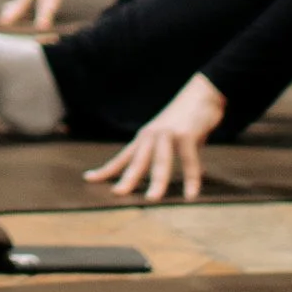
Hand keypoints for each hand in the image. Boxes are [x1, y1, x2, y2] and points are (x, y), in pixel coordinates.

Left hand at [85, 74, 225, 202]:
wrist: (203, 92)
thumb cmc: (186, 118)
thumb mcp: (172, 137)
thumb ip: (173, 154)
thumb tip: (184, 174)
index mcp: (144, 138)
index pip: (122, 157)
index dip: (106, 169)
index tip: (89, 178)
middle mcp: (152, 136)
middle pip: (136, 161)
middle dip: (127, 178)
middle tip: (116, 194)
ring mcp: (168, 134)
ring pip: (160, 161)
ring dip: (156, 181)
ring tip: (152, 199)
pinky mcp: (186, 134)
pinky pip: (189, 160)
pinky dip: (191, 178)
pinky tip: (190, 194)